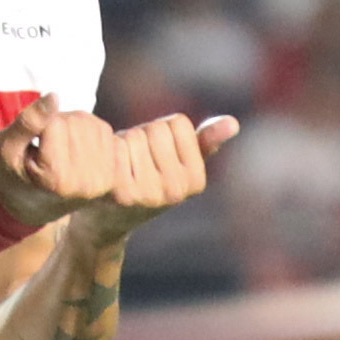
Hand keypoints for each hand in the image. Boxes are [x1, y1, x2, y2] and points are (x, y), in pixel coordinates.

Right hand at [0, 93, 121, 227]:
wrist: (29, 207)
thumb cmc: (10, 176)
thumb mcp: (5, 149)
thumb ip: (28, 122)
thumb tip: (55, 96)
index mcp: (57, 180)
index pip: (53, 122)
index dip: (35, 127)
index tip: (28, 153)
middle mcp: (85, 183)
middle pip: (73, 121)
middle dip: (54, 126)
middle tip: (42, 152)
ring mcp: (103, 178)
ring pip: (87, 122)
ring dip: (70, 127)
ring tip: (55, 152)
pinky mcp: (113, 171)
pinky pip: (101, 128)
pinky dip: (85, 132)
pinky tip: (71, 151)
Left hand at [71, 113, 240, 245]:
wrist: (106, 216)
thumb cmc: (144, 177)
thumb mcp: (178, 161)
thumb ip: (205, 141)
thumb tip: (233, 123)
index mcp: (196, 181)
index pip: (179, 123)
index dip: (162, 131)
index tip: (154, 154)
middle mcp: (177, 191)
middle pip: (157, 128)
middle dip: (142, 136)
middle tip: (134, 162)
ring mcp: (151, 195)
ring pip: (136, 136)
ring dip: (123, 143)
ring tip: (122, 167)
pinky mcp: (123, 194)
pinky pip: (116, 148)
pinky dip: (108, 151)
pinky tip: (107, 170)